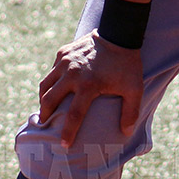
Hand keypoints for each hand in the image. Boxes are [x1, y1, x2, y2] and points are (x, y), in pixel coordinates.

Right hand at [37, 30, 143, 147]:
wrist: (118, 34)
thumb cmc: (127, 64)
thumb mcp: (134, 89)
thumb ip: (130, 112)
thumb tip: (125, 132)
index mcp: (88, 85)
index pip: (73, 115)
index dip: (67, 132)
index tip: (63, 145)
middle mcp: (72, 74)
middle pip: (50, 100)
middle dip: (45, 115)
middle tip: (45, 125)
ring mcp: (65, 62)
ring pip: (45, 85)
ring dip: (44, 99)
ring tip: (45, 109)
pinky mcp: (62, 52)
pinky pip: (51, 71)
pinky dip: (50, 82)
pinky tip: (54, 88)